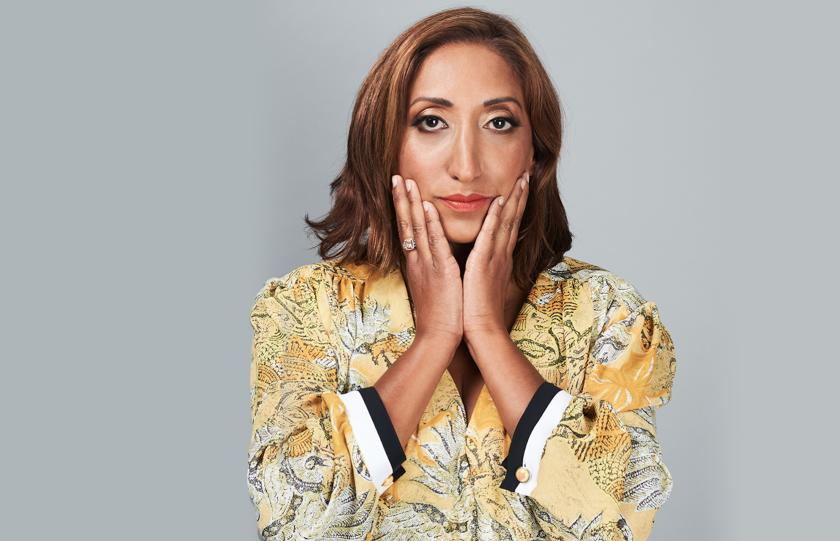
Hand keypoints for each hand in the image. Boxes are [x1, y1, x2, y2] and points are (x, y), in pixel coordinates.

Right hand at [391, 174, 463, 345]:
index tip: (398, 188)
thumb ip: (427, 268)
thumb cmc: (438, 314)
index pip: (406, 229)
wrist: (438, 336)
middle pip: (405, 223)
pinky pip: (434, 242)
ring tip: (406, 181)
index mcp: (416, 263)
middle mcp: (417, 260)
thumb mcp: (428, 285)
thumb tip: (426, 258)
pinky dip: (430, 224)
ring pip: (417, 227)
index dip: (401, 207)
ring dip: (411, 203)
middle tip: (396, 176)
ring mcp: (427, 263)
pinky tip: (425, 207)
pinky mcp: (441, 270)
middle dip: (401, 198)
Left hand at [462, 171, 529, 341]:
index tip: (520, 186)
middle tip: (526, 172)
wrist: (481, 331)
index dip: (516, 205)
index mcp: (499, 259)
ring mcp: (495, 258)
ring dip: (513, 199)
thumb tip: (485, 260)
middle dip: (520, 195)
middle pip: (513, 218)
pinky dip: (495, 218)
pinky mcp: (484, 264)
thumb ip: (486, 268)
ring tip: (520, 178)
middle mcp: (501, 255)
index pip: (510, 225)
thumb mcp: (483, 283)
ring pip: (506, 222)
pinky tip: (499, 201)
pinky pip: (491, 236)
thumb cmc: (478, 312)